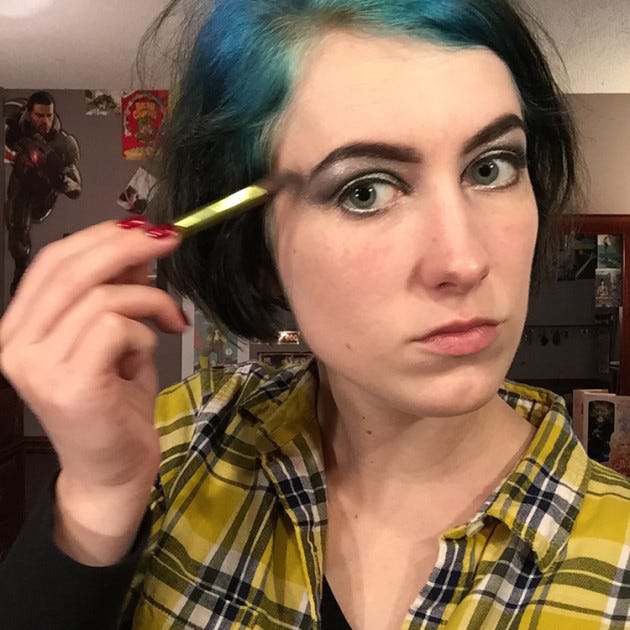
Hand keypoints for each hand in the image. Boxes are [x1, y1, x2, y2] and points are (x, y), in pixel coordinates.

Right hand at [0, 219, 185, 563]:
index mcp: (20, 328)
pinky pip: (115, 328)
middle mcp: (15, 344)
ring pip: (102, 297)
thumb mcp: (116, 338)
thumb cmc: (115, 406)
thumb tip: (139, 249)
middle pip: (71, 269)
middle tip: (170, 239)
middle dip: (128, 246)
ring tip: (169, 320)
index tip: (143, 227)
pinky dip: (144, 333)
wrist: (112, 472)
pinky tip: (147, 356)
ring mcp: (36, 365)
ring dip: (149, 300)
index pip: (52, 262)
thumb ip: (118, 294)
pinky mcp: (68, 383)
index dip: (99, 236)